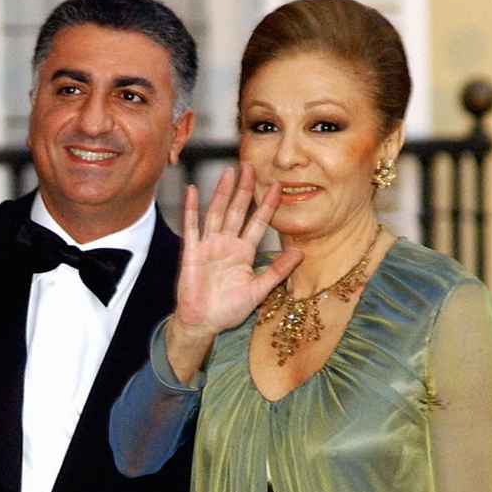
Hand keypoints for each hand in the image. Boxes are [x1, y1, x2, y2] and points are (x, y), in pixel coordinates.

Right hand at [163, 167, 302, 378]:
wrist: (202, 324)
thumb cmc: (227, 311)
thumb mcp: (258, 291)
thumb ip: (277, 272)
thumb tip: (300, 254)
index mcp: (244, 253)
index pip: (258, 222)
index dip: (267, 204)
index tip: (278, 186)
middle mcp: (227, 245)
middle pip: (237, 211)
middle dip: (244, 189)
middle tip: (251, 166)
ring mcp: (209, 247)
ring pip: (217, 213)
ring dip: (223, 193)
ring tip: (229, 171)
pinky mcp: (192, 253)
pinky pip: (192, 227)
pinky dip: (191, 209)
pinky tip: (193, 190)